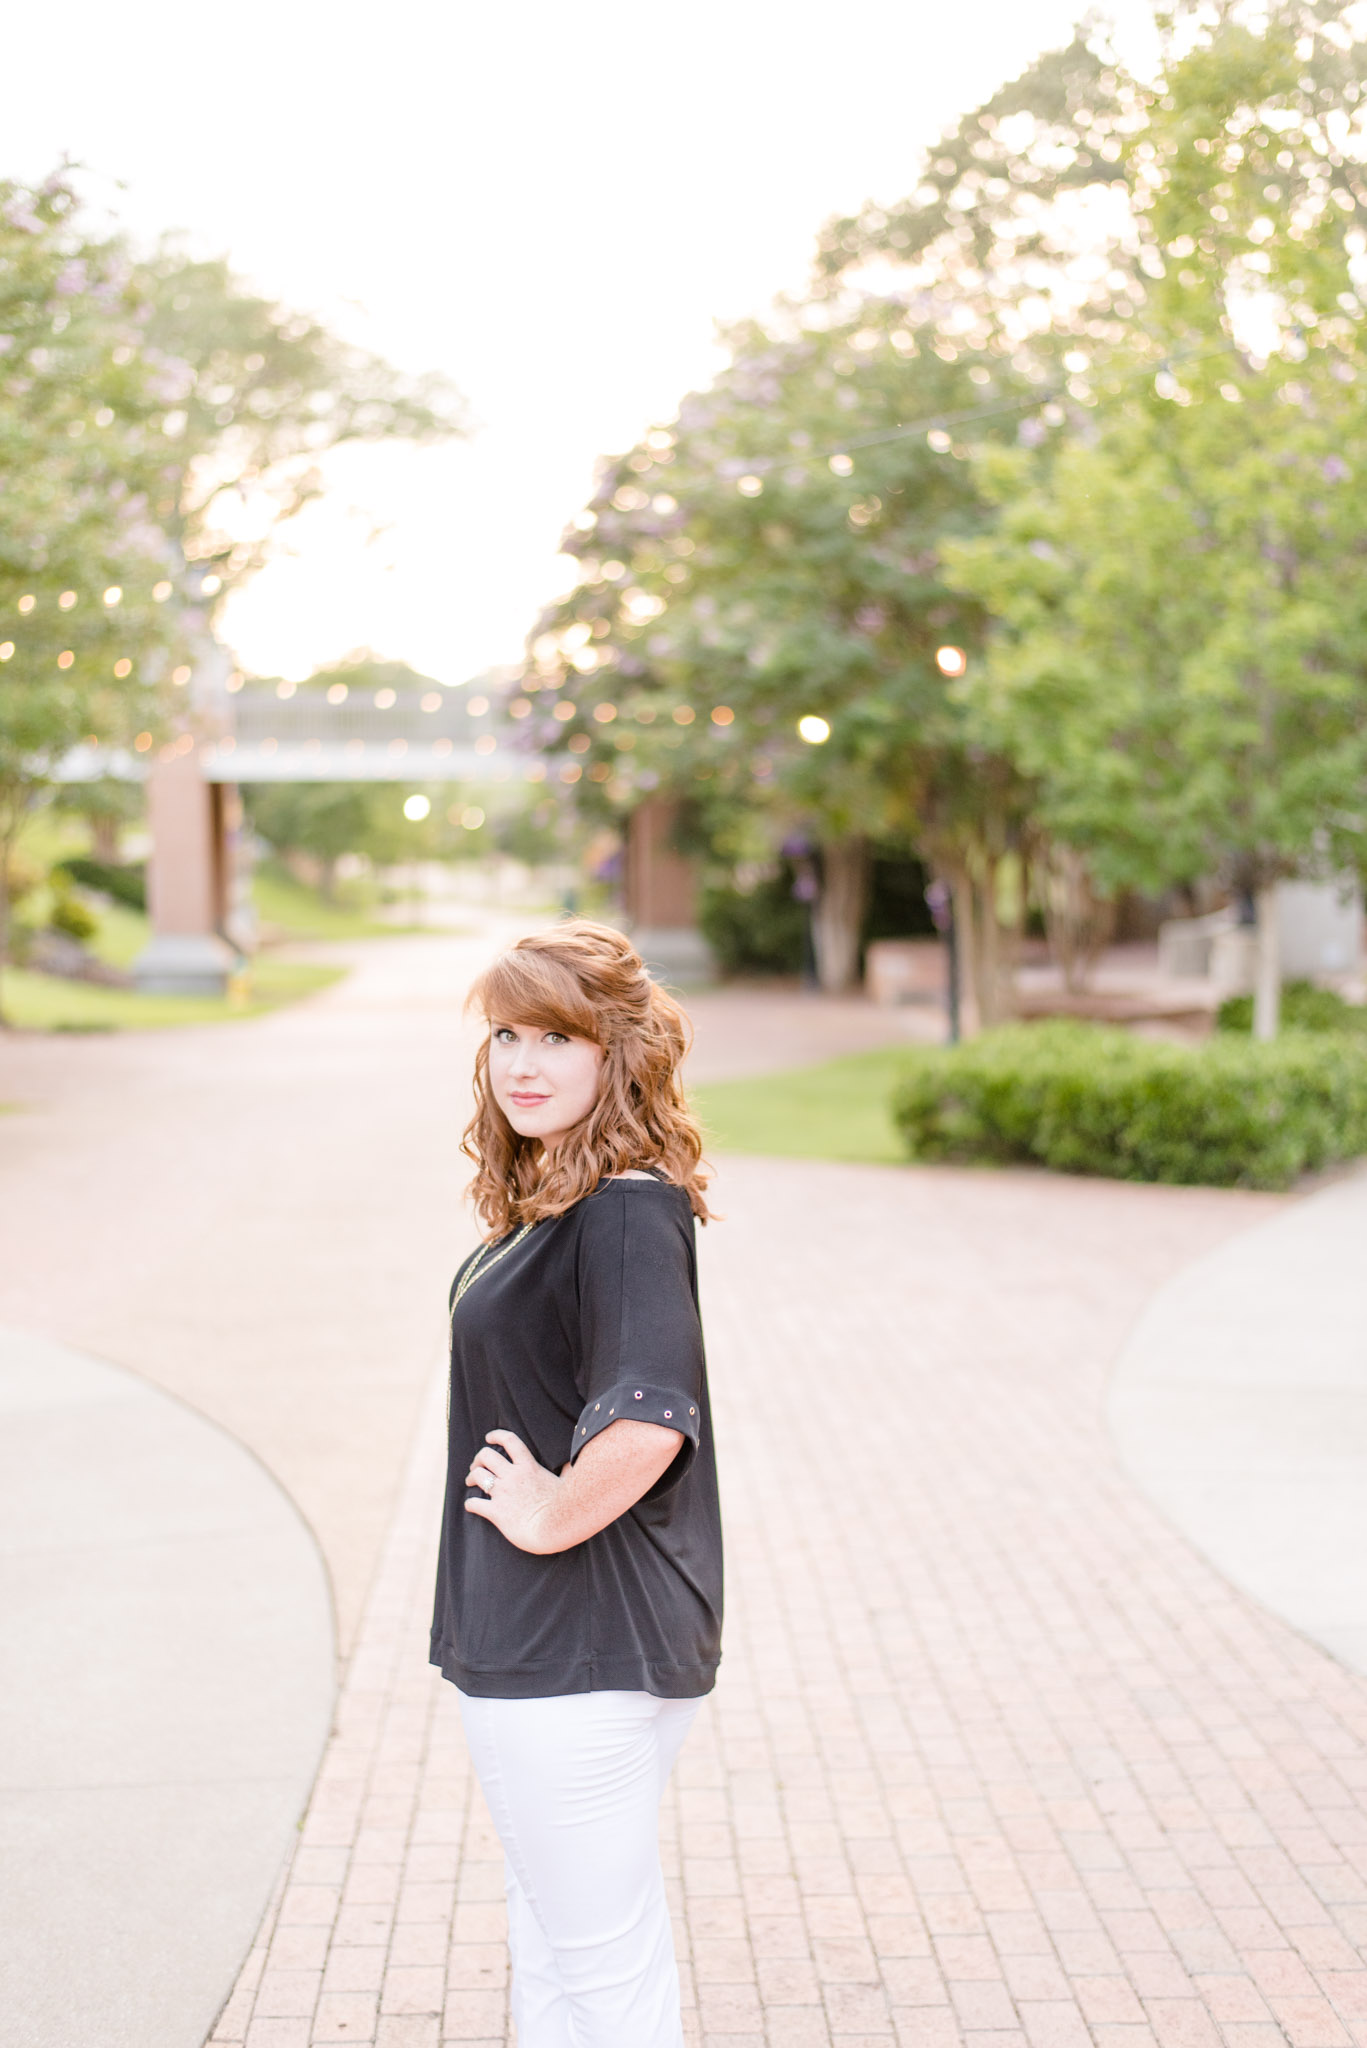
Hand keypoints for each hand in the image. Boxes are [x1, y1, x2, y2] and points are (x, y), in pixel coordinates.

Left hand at [464, 1430, 562, 1553]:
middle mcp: (512, 1476)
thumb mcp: (568, 1481)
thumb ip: (567, 1469)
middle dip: (478, 1459)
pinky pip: (474, 1503)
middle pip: (486, 1455)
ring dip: (471, 1477)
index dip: (496, 1435)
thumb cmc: (565, 1506)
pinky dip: (470, 1504)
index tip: (489, 1438)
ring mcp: (503, 1493)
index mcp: (529, 1466)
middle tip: (476, 1466)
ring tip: (470, 1482)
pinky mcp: (496, 1512)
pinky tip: (471, 1506)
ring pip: (477, 1475)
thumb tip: (575, 1461)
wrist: (555, 1528)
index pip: (509, 1440)